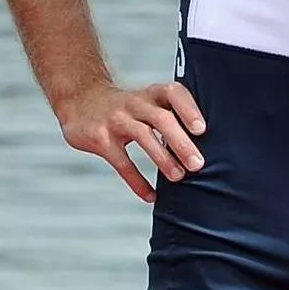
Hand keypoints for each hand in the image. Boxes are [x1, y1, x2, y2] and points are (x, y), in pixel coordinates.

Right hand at [57, 76, 205, 202]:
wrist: (80, 100)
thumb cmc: (128, 107)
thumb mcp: (148, 101)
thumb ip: (173, 116)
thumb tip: (209, 149)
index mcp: (152, 94)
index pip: (173, 93)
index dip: (188, 110)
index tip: (202, 129)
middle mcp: (135, 103)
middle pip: (161, 119)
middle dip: (181, 143)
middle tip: (198, 164)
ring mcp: (116, 120)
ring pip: (143, 137)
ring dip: (163, 159)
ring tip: (178, 177)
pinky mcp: (100, 139)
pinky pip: (122, 162)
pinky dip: (137, 181)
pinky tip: (151, 196)